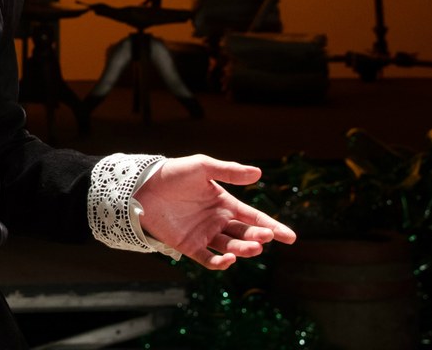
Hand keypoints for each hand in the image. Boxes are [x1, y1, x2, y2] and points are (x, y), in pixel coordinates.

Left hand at [136, 154, 295, 270]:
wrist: (142, 187)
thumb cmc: (173, 173)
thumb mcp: (203, 167)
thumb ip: (229, 171)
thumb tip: (259, 173)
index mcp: (224, 203)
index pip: (253, 217)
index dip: (272, 227)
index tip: (290, 237)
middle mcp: (217, 221)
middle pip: (245, 234)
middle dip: (258, 237)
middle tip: (266, 237)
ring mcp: (204, 235)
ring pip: (231, 247)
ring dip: (243, 249)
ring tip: (252, 247)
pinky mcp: (188, 246)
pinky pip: (208, 259)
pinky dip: (220, 263)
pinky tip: (228, 259)